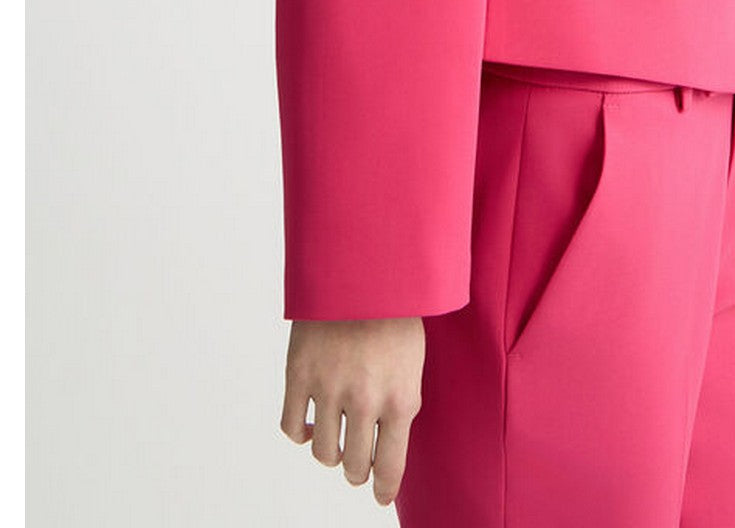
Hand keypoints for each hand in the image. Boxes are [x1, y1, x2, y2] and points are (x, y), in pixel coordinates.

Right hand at [280, 316, 425, 506]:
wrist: (364, 267)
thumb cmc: (395, 312)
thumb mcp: (412, 362)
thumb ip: (400, 403)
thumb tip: (387, 446)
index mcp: (401, 398)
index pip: (390, 466)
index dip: (382, 488)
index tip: (379, 495)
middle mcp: (365, 400)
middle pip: (354, 466)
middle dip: (356, 469)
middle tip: (356, 462)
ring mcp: (329, 388)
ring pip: (323, 453)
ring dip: (330, 451)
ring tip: (335, 437)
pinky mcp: (299, 375)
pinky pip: (292, 427)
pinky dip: (300, 431)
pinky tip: (310, 421)